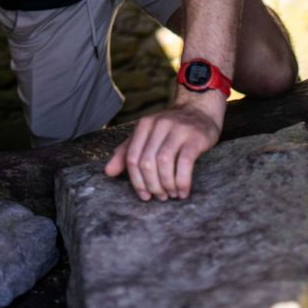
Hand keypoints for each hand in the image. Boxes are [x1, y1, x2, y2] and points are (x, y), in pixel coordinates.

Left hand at [104, 99, 221, 201]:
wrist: (199, 111)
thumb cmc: (170, 130)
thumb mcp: (146, 136)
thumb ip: (127, 152)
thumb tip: (108, 172)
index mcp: (144, 125)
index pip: (132, 157)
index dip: (136, 181)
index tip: (144, 195)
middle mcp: (159, 125)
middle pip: (146, 162)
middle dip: (152, 185)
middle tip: (160, 196)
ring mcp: (177, 130)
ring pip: (163, 162)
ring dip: (166, 184)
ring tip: (171, 194)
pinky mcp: (194, 137)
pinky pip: (184, 163)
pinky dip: (182, 181)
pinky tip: (183, 191)